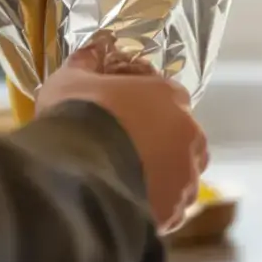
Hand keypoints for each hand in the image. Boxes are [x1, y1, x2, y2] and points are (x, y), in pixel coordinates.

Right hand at [35, 39, 207, 232]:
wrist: (73, 171)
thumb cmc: (76, 114)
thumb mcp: (71, 79)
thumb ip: (86, 63)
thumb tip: (93, 49)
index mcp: (170, 96)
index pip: (168, 96)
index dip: (145, 106)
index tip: (122, 115)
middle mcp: (189, 134)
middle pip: (181, 138)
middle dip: (160, 144)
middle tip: (123, 152)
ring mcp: (186, 176)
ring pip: (180, 176)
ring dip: (161, 178)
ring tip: (124, 184)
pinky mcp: (175, 211)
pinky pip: (170, 209)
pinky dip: (155, 207)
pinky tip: (127, 206)